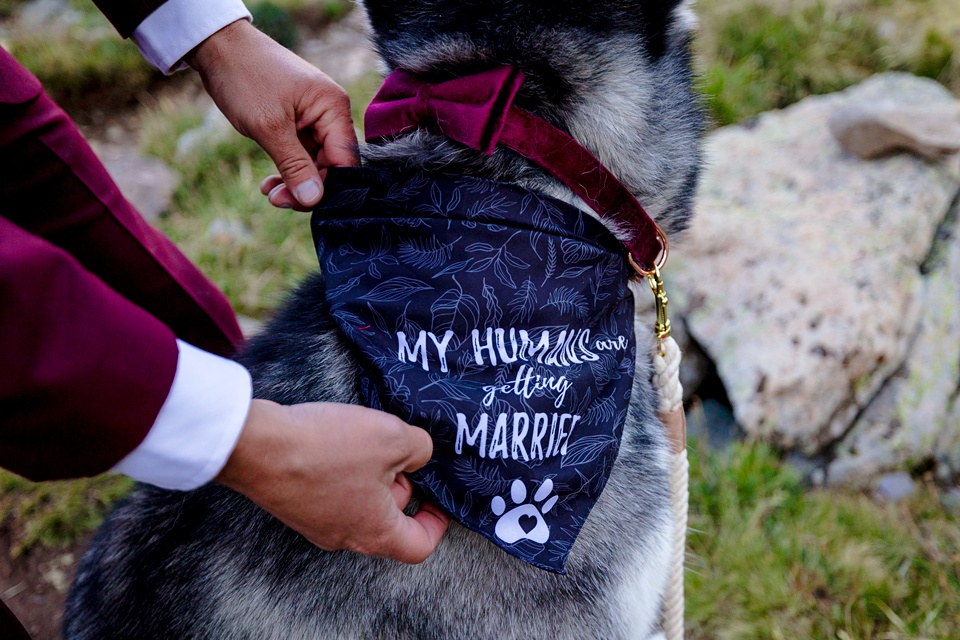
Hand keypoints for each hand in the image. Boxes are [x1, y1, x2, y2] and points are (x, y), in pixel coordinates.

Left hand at [187, 20, 358, 210]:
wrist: (219, 47)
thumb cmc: (246, 78)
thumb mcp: (269, 127)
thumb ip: (295, 165)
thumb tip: (314, 200)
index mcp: (334, 108)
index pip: (344, 160)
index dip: (327, 186)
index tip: (300, 202)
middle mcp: (331, 113)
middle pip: (331, 165)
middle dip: (306, 187)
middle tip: (277, 200)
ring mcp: (315, 118)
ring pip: (315, 163)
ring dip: (294, 182)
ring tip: (270, 194)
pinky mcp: (299, 122)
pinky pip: (301, 154)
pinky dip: (287, 169)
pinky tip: (269, 183)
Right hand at [216, 400, 449, 562]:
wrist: (255, 445)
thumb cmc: (326, 448)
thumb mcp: (393, 437)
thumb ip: (420, 449)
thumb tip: (417, 456)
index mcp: (374, 533)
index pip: (418, 546)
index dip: (436, 522)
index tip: (439, 497)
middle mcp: (344, 536)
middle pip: (388, 520)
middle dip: (401, 484)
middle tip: (398, 450)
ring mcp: (315, 522)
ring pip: (361, 502)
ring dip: (372, 471)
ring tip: (366, 438)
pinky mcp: (295, 502)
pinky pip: (333, 489)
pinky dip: (345, 466)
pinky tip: (338, 437)